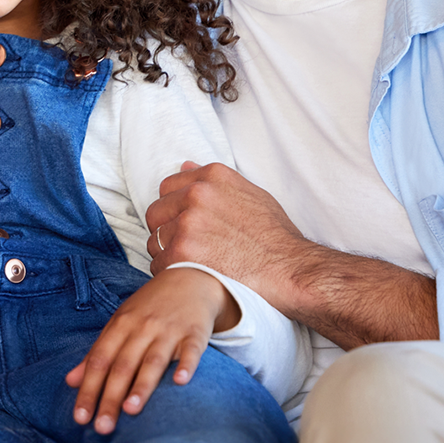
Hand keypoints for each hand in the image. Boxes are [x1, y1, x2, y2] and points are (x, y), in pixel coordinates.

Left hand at [65, 267, 235, 433]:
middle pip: (123, 365)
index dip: (88, 389)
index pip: (99, 360)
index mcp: (120, 325)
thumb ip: (96, 353)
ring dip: (141, 386)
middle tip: (101, 427)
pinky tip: (180, 382)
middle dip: (110, 397)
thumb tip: (70, 381)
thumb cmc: (149, 307)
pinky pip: (190, 351)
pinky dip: (186, 366)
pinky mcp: (194, 333)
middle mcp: (142, 327)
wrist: (189, 279)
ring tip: (130, 410)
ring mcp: (169, 330)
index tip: (80, 416)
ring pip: (153, 361)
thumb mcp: (119, 323)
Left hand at [146, 161, 307, 300]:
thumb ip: (216, 182)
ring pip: (155, 239)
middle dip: (166, 230)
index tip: (185, 224)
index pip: (168, 187)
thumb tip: (185, 165)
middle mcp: (197, 194)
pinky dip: (169, 274)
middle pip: (156, 212)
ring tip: (192, 264)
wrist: (289, 270)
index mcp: (213, 177)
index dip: (174, 208)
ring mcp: (187, 223)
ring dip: (168, 253)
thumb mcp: (253, 195)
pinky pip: (158, 264)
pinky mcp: (182, 253)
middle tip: (186, 248)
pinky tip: (191, 278)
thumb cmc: (276, 237)